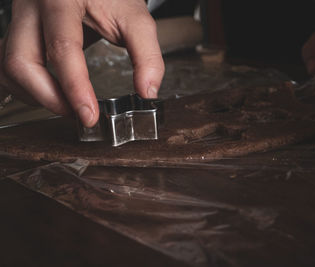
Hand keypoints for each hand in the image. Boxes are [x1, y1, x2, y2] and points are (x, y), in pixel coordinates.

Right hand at [0, 0, 164, 126]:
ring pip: (8, 67)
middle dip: (48, 98)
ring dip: (35, 95)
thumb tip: (147, 92)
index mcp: (62, 0)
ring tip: (67, 106)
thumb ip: (147, 56)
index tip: (90, 115)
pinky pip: (8, 65)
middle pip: (21, 61)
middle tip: (78, 114)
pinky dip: (28, 86)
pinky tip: (51, 93)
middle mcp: (32, 7)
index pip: (62, 48)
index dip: (75, 88)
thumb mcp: (135, 19)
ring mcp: (20, 19)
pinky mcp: (19, 30)